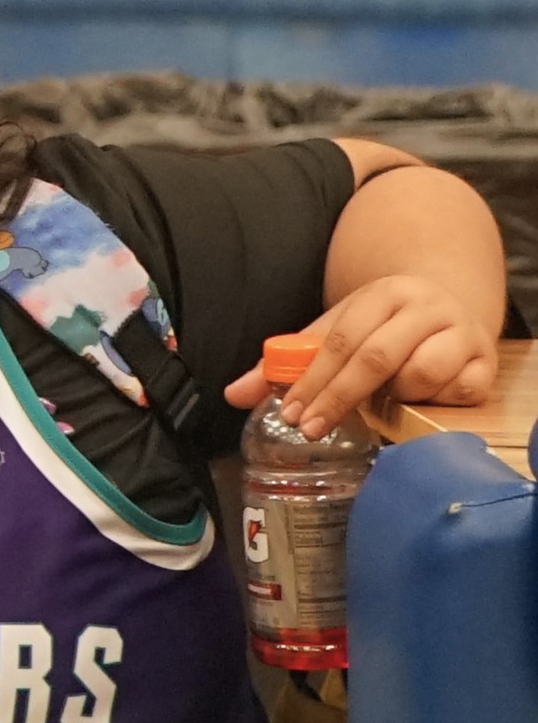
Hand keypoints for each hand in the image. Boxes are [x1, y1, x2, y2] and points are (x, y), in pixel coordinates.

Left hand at [260, 268, 497, 436]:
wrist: (450, 306)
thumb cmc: (383, 327)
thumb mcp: (337, 332)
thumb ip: (288, 362)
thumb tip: (234, 394)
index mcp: (382, 294)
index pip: (340, 340)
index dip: (313, 379)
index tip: (291, 414)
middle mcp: (425, 308)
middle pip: (376, 358)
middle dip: (339, 397)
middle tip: (312, 429)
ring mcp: (461, 333)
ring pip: (421, 375)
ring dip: (396, 396)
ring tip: (387, 399)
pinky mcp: (487, 363)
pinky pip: (460, 392)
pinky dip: (436, 401)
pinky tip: (424, 399)